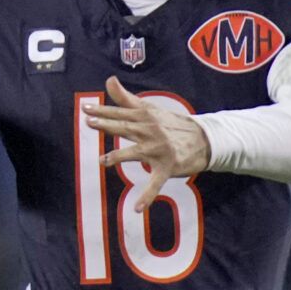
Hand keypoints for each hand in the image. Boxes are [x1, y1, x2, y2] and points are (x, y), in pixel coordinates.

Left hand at [84, 77, 211, 209]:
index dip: (103, 111)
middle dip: (108, 125)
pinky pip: (155, 184)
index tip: (86, 108)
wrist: (204, 140)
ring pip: (136, 153)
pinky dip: (147, 196)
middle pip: (126, 128)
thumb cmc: (170, 124)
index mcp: (146, 118)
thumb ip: (126, 98)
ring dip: (120, 157)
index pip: (121, 113)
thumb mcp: (149, 108)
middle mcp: (151, 132)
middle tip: (90, 122)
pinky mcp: (166, 168)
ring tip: (104, 160)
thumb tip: (108, 80)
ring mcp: (158, 151)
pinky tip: (137, 208)